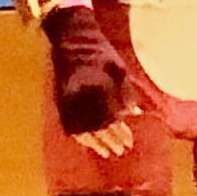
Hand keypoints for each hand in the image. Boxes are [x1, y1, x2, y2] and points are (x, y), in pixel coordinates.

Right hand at [43, 6, 137, 160]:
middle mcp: (82, 97)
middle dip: (110, 141)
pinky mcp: (61, 101)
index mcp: (98, 88)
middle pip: (97, 127)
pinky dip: (80, 136)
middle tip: (121, 151)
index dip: (120, 133)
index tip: (129, 143)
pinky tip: (89, 144)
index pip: (110, 119)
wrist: (73, 41)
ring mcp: (69, 100)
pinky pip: (69, 125)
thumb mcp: (119, 68)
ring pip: (82, 129)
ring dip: (96, 143)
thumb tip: (135, 114)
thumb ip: (126, 93)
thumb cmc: (100, 53)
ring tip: (107, 153)